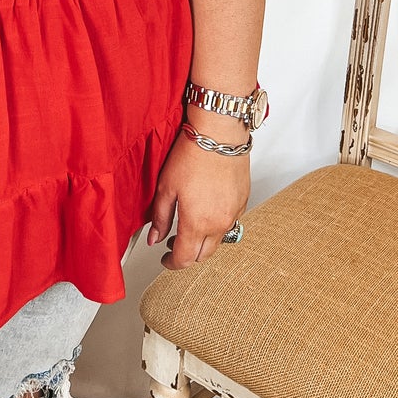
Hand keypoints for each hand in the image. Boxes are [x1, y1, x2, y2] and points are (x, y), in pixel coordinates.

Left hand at [147, 125, 249, 269]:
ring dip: (203, 241)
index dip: (172, 263)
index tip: (165, 258)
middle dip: (188, 255)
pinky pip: (230, 223)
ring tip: (189, 226)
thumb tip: (154, 238)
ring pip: (218, 241)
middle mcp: (219, 223)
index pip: (185, 259)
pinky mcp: (243, 202)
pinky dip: (217, 225)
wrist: (219, 134)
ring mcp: (234, 213)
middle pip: (204, 255)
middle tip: (174, 244)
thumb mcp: (166, 187)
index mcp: (198, 222)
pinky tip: (206, 211)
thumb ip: (160, 218)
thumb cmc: (193, 155)